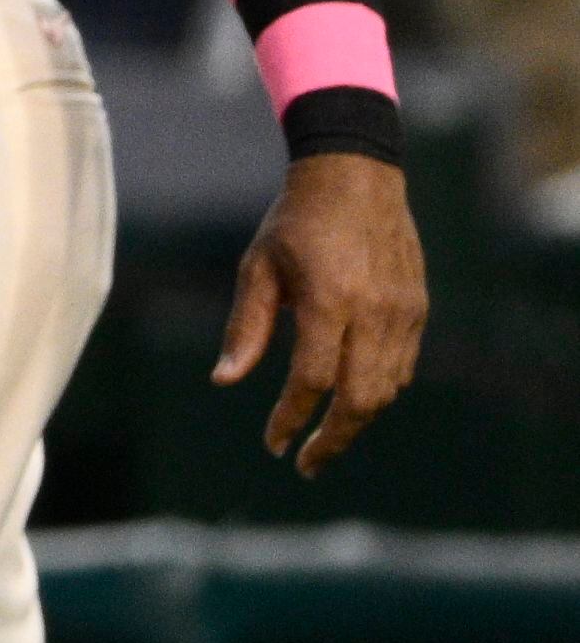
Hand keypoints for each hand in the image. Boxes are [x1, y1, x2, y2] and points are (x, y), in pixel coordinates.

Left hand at [214, 152, 425, 475]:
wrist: (355, 178)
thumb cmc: (295, 222)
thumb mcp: (258, 266)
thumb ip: (246, 326)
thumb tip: (224, 380)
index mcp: (330, 301)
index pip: (313, 380)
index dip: (291, 418)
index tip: (273, 443)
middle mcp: (374, 312)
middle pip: (360, 399)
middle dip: (332, 439)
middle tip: (306, 464)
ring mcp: (403, 313)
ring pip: (385, 390)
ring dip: (354, 421)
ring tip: (323, 436)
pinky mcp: (418, 310)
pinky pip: (402, 368)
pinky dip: (377, 392)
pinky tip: (351, 399)